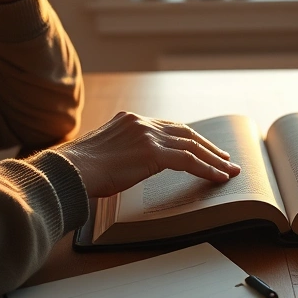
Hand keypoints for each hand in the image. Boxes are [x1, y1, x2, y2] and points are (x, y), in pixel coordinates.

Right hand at [53, 112, 241, 198]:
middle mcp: (141, 122)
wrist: (69, 170)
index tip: (201, 147)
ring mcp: (147, 135)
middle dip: (207, 145)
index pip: (168, 126)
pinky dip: (207, 169)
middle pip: (185, 132)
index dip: (188, 138)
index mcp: (129, 119)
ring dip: (214, 158)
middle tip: (223, 157)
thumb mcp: (102, 152)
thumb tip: (128, 165)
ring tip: (229, 169)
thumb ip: (121, 151)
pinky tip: (219, 177)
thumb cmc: (79, 170)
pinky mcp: (152, 152)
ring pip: (192, 145)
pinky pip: (189, 161)